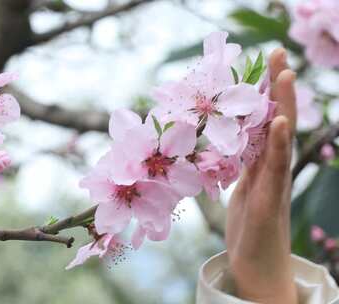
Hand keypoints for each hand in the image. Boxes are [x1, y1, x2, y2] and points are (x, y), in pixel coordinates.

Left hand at [226, 48, 297, 303]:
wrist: (257, 267)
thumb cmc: (249, 229)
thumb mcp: (240, 189)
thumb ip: (240, 166)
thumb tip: (227, 145)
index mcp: (261, 166)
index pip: (263, 122)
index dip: (264, 94)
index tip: (263, 63)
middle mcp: (272, 170)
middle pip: (277, 122)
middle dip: (277, 88)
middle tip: (277, 53)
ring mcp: (274, 184)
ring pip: (281, 139)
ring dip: (283, 106)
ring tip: (284, 75)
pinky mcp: (270, 201)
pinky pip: (275, 170)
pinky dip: (278, 145)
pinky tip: (281, 123)